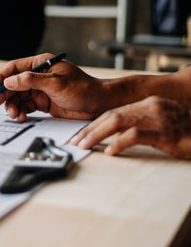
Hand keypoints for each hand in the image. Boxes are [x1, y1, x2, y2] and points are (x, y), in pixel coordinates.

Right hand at [0, 53, 104, 121]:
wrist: (100, 105)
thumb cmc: (83, 89)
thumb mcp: (56, 83)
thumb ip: (31, 81)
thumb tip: (9, 81)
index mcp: (41, 64)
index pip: (14, 68)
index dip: (0, 78)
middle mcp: (38, 75)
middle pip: (13, 83)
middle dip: (2, 94)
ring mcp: (40, 89)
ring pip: (17, 96)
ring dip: (12, 105)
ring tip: (13, 114)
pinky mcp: (43, 102)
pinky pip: (25, 106)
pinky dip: (20, 111)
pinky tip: (20, 117)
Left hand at [69, 96, 190, 158]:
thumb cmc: (188, 132)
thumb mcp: (162, 124)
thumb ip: (140, 124)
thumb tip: (115, 135)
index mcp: (148, 103)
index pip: (113, 111)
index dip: (94, 123)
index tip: (79, 134)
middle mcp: (151, 107)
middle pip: (111, 115)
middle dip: (90, 129)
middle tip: (75, 141)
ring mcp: (159, 119)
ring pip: (118, 122)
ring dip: (97, 134)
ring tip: (85, 145)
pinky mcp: (166, 133)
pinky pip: (136, 135)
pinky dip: (119, 143)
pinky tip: (110, 151)